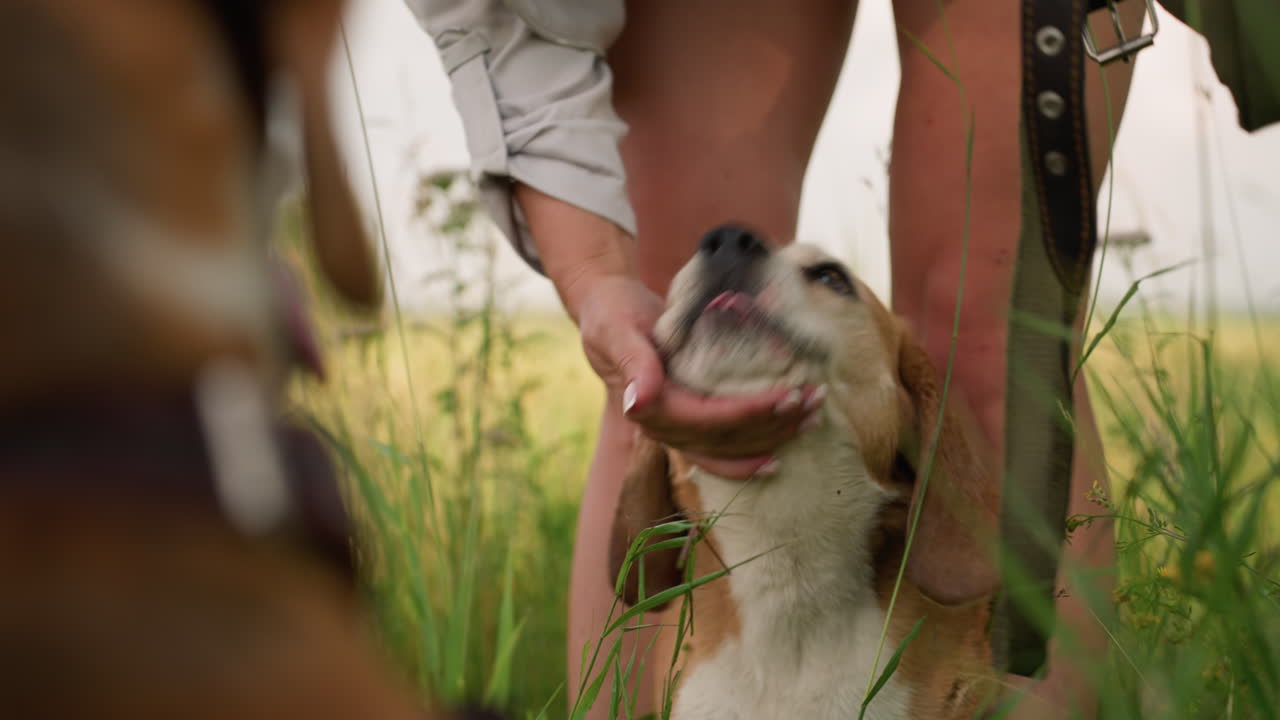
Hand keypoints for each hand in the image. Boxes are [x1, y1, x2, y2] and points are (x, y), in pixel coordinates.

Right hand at [573, 274, 821, 478]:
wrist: (606, 309)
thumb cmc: (612, 313)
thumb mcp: (618, 328)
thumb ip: (632, 362)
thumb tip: (637, 400)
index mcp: (649, 406)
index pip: (708, 419)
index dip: (749, 414)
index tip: (787, 397)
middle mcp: (663, 426)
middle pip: (725, 439)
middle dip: (773, 425)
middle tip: (813, 403)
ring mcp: (676, 428)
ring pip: (729, 448)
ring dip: (773, 437)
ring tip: (813, 418)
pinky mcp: (689, 421)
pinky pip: (721, 449)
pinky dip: (751, 454)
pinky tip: (782, 452)